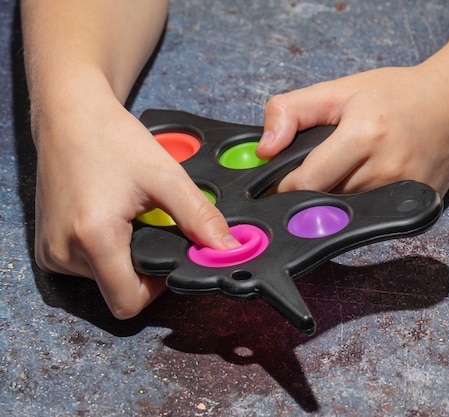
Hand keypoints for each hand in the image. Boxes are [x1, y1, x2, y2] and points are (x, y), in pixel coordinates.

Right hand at [33, 94, 238, 318]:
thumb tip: (228, 249)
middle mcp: (64, 252)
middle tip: (152, 228)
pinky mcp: (46, 249)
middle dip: (144, 268)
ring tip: (129, 219)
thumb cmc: (113, 139)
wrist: (70, 116)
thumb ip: (200, 217)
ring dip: (124, 259)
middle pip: (118, 291)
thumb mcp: (165, 177)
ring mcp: (51, 253)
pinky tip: (111, 221)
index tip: (171, 256)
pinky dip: (106, 253)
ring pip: (103, 281)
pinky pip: (86, 269)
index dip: (158, 288)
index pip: (129, 302)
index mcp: (93, 238)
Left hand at [256, 64, 448, 196]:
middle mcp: (386, 170)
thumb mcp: (339, 90)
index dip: (284, 187)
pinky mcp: (418, 208)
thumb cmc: (396, 96)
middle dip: (310, 193)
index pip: (305, 184)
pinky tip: (368, 183)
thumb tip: (263, 151)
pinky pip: (372, 217)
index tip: (278, 183)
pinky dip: (360, 206)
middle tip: (314, 174)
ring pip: (347, 213)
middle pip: (325, 202)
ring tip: (346, 172)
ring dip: (336, 201)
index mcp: (363, 135)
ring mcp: (404, 193)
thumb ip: (291, 112)